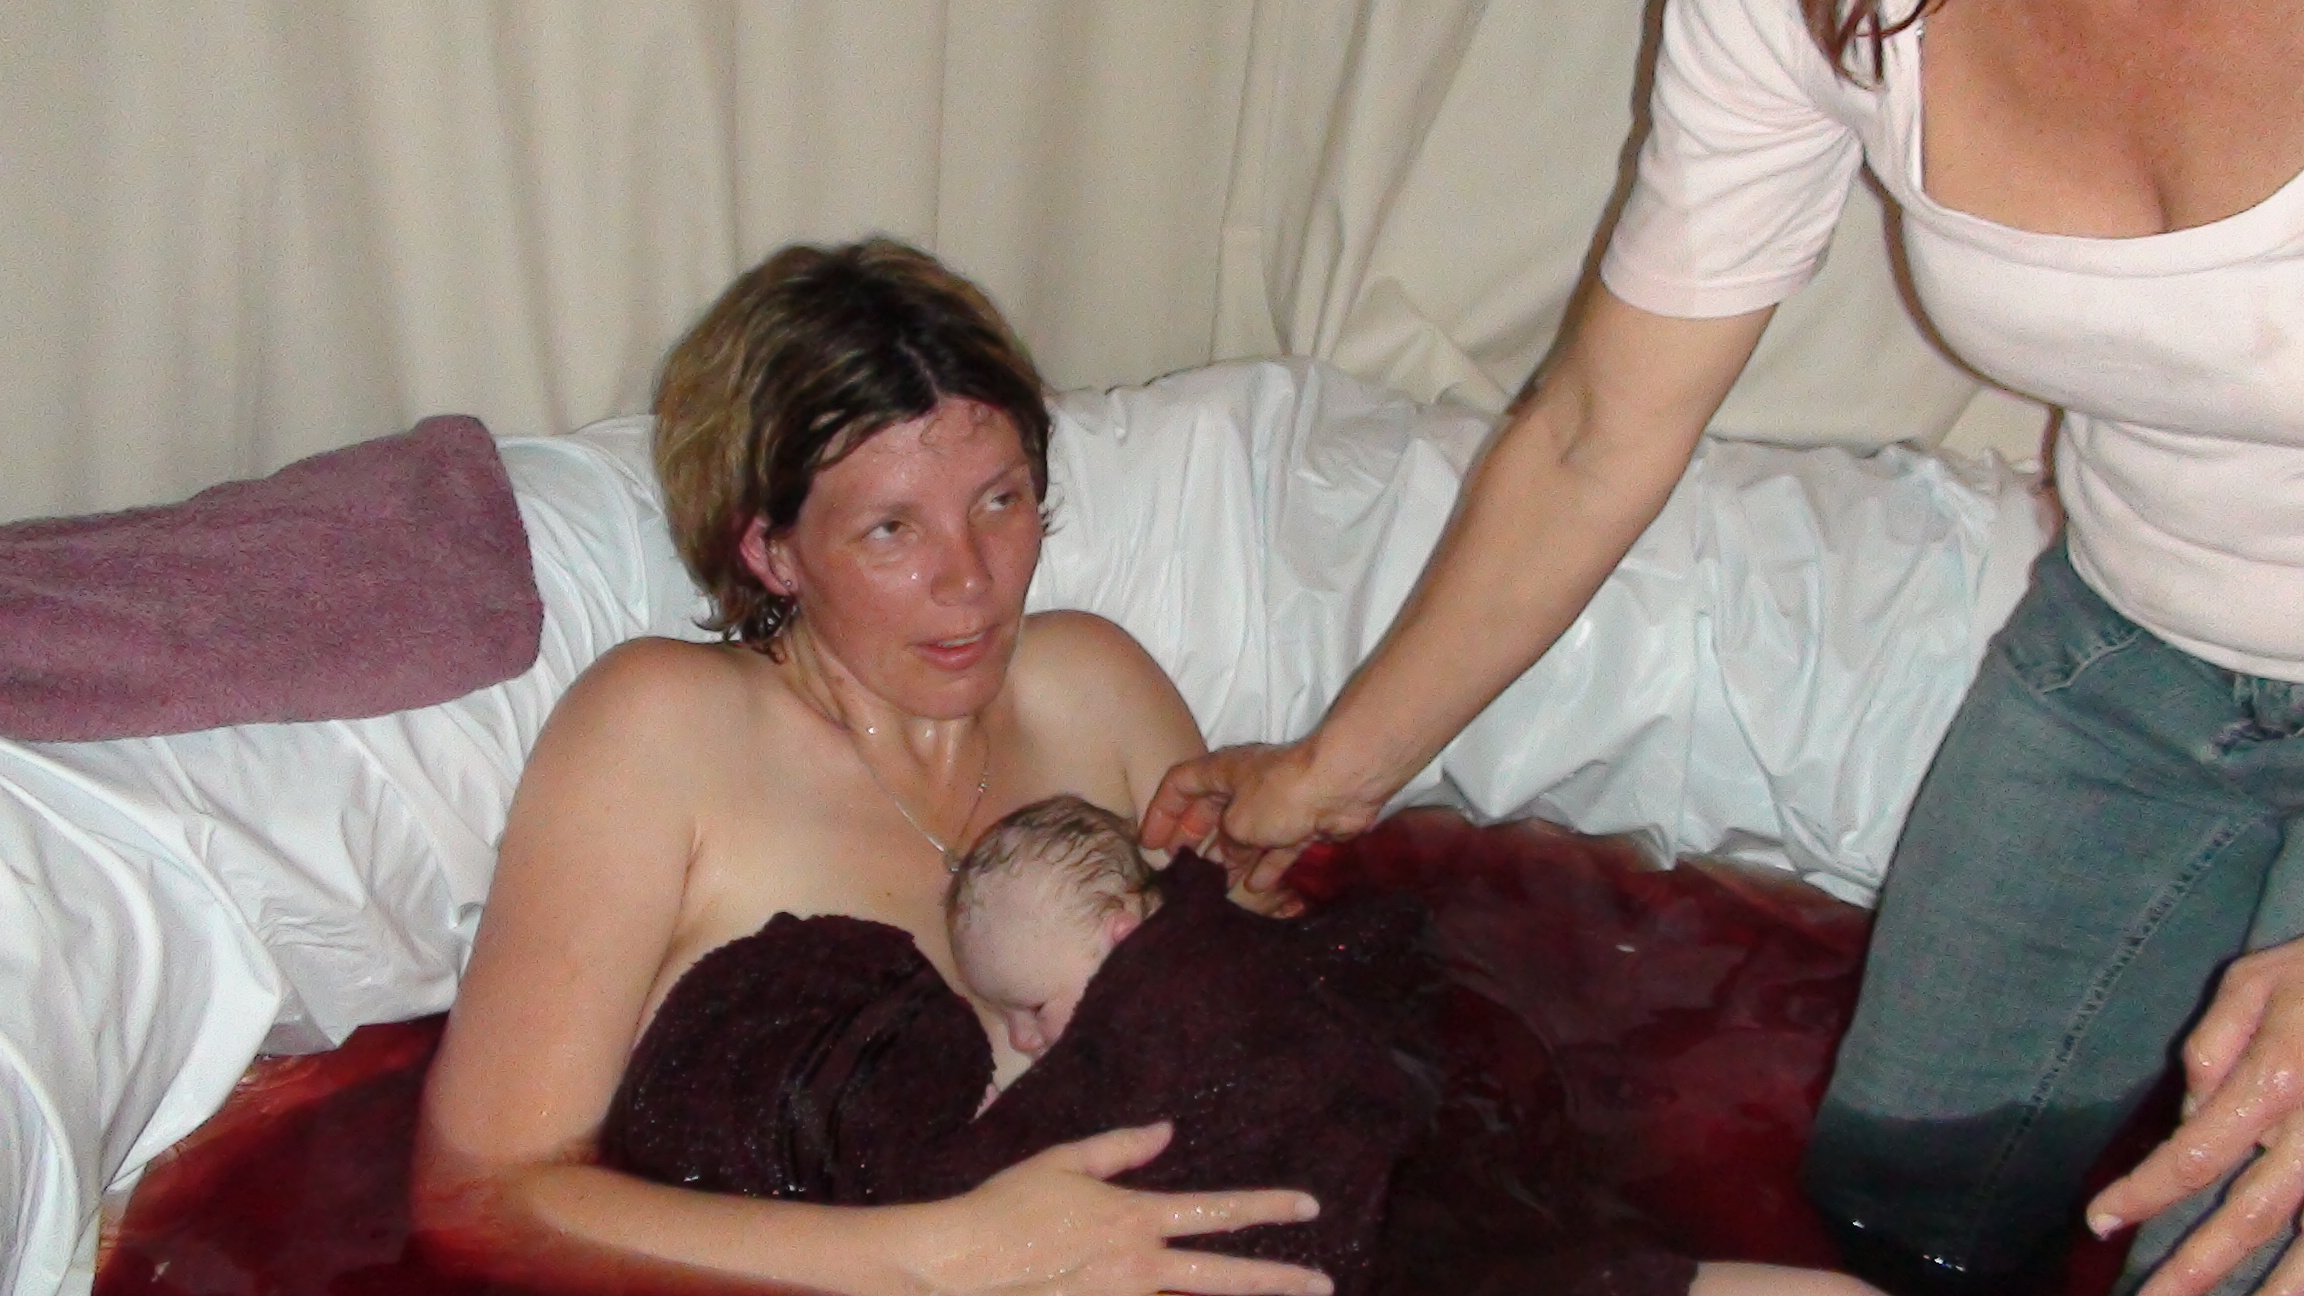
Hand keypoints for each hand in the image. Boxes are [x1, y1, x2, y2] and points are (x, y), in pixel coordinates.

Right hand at [910, 1123, 1331, 1295]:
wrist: (958, 1265)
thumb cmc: (1004, 1207)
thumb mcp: (1062, 1162)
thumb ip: (1120, 1149)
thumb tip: (1167, 1130)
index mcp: (1134, 1216)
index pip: (1217, 1210)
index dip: (1267, 1207)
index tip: (1309, 1206)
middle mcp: (1139, 1265)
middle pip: (1225, 1276)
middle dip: (1280, 1281)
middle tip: (1324, 1284)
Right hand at [1140, 742, 1381, 896]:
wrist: (1342, 785)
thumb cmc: (1280, 795)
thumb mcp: (1237, 823)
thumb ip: (1225, 843)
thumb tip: (1230, 856)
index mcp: (1221, 771)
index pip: (1179, 784)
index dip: (1161, 812)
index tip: (1149, 843)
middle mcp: (1245, 784)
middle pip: (1210, 809)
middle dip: (1194, 836)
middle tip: (1180, 865)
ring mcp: (1275, 803)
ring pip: (1244, 832)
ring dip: (1231, 857)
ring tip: (1217, 884)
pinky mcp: (1302, 821)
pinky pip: (1277, 846)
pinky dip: (1266, 865)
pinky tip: (1256, 888)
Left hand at [2089, 939, 2303, 1295]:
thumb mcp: (2256, 982)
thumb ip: (2213, 1048)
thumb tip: (2192, 1117)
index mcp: (2277, 1081)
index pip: (2193, 1154)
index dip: (2143, 1193)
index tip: (2100, 1219)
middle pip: (2251, 1216)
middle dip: (2197, 1267)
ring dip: (2275, 1292)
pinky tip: (2292, 1291)